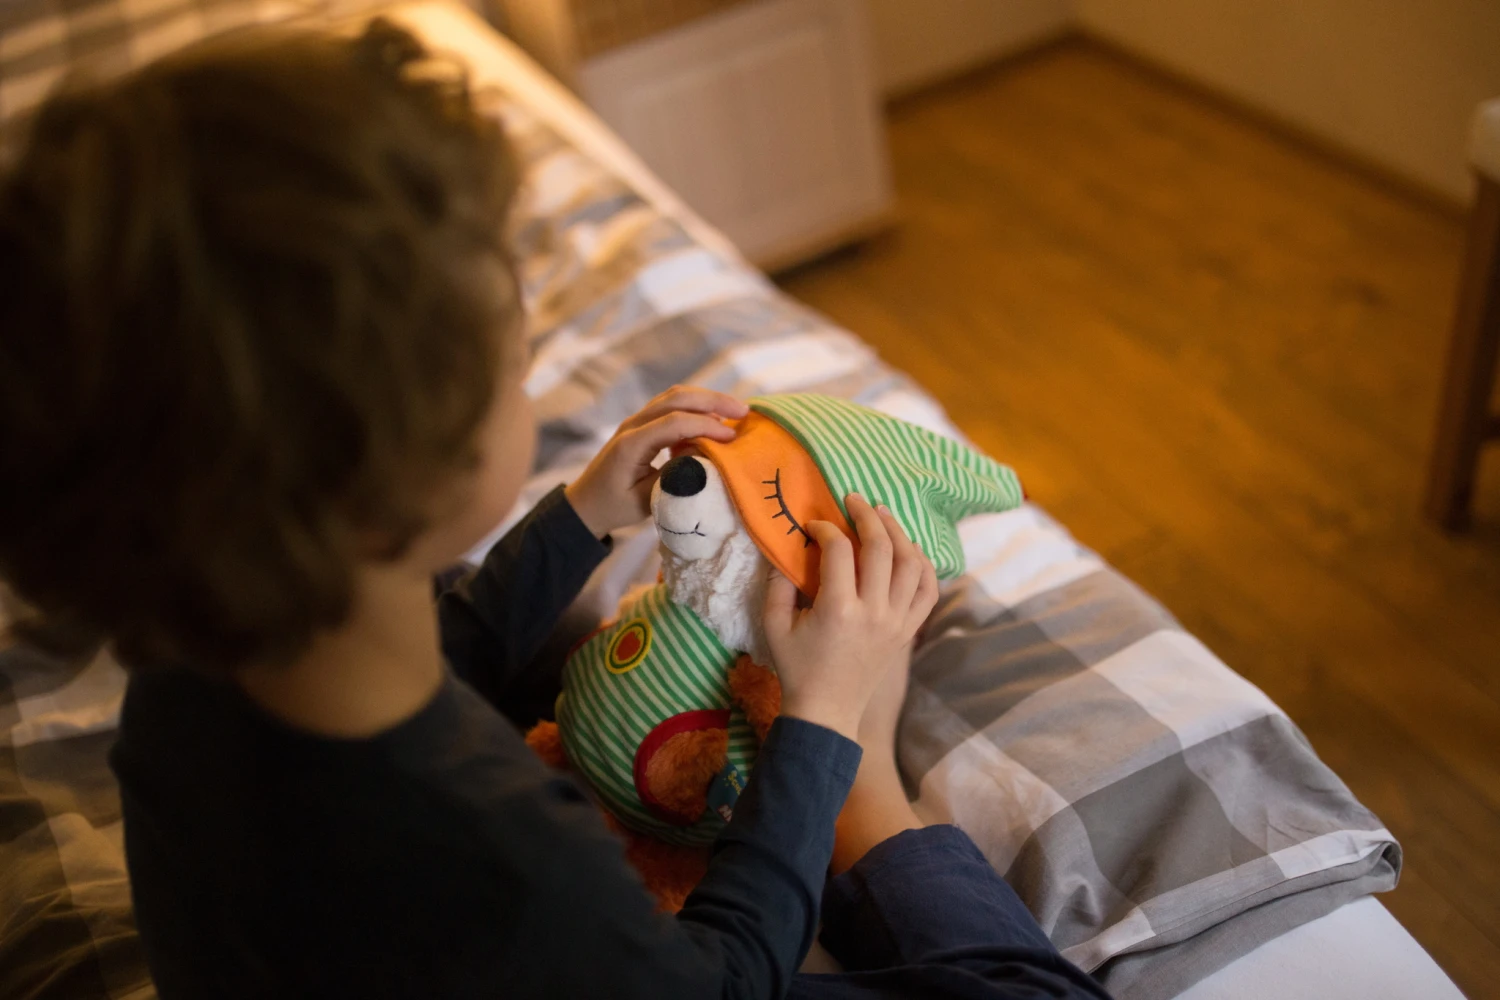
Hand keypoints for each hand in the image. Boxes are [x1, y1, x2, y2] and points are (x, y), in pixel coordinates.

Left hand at [564, 386, 747, 537]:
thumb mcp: (646, 500)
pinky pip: (671, 405)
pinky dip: (695, 407)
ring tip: (735, 411)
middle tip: (744, 411)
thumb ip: (674, 477)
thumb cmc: (614, 506)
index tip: (732, 437)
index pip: (674, 422)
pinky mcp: (642, 424)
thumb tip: (704, 458)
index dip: (706, 426)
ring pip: (674, 396)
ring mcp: (636, 421)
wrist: (585, 504)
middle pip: (676, 398)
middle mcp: (633, 425)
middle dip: (713, 400)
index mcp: (631, 444)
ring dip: (706, 399)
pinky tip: (714, 418)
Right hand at [763, 494, 939, 741]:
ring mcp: (897, 622)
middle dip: (867, 516)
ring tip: (882, 514)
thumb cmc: (796, 667)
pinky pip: (928, 591)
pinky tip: (909, 549)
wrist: (827, 709)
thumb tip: (787, 546)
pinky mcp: (908, 631)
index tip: (812, 526)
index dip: (825, 529)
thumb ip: (777, 584)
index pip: (839, 551)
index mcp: (838, 610)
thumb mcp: (774, 625)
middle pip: (881, 548)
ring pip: (911, 564)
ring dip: (898, 532)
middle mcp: (874, 613)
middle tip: (853, 499)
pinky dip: (924, 565)